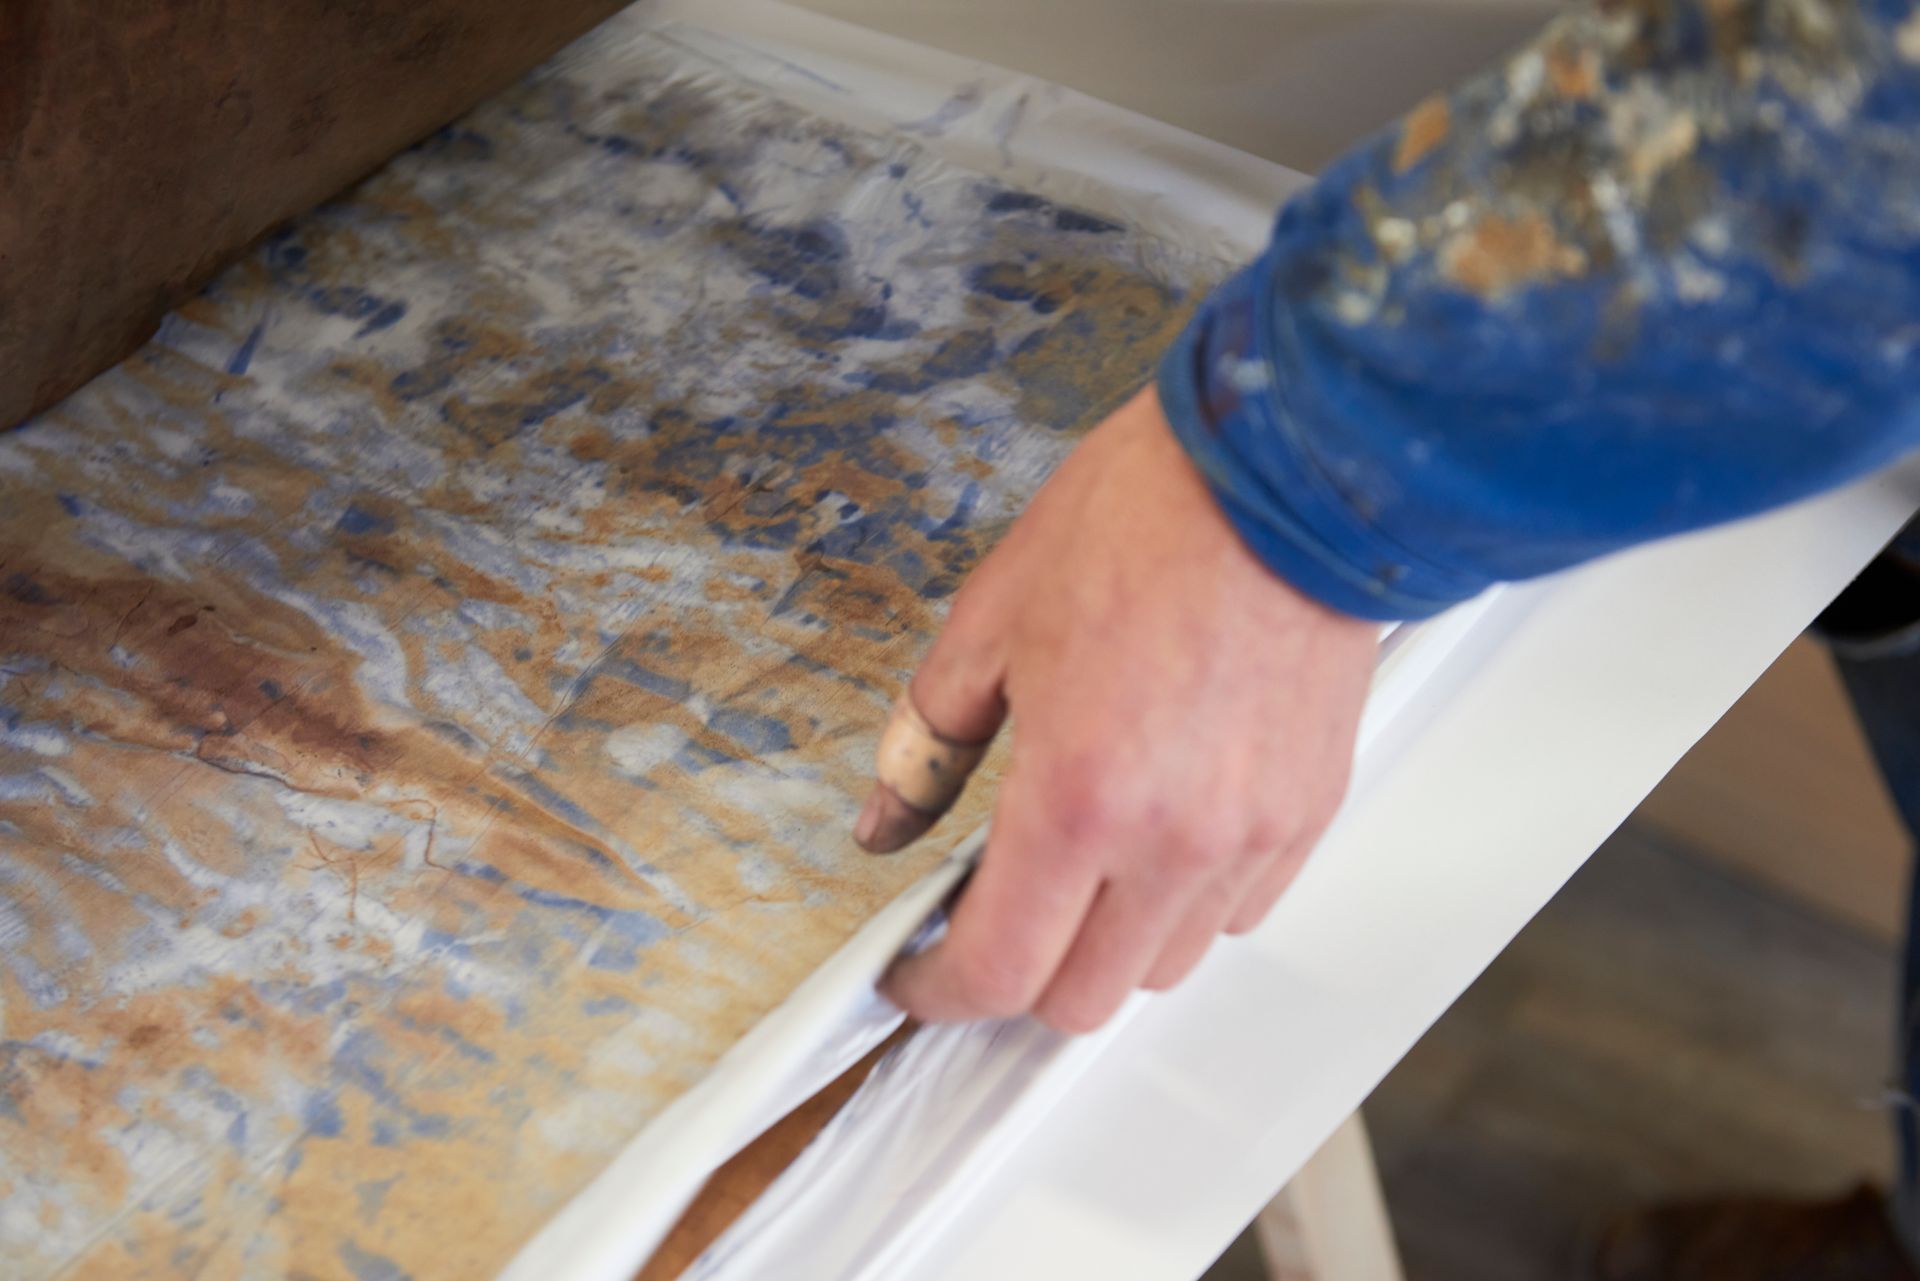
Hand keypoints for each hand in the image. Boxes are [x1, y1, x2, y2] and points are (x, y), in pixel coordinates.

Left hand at [854, 386, 1378, 1031]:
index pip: (999, 968)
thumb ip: (927, 741)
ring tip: (1081, 863)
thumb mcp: (992, 618)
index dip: (939, 992)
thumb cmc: (1144, 519)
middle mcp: (1173, 841)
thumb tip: (885, 820)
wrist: (1283, 467)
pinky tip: (1157, 833)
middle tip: (990, 912)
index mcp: (1077, 795)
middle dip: (1020, 974)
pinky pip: (1237, 913)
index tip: (916, 975)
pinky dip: (1184, 903)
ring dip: (1106, 942)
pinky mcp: (1309, 813)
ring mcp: (1250, 836)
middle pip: (1082, 1000)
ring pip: (1163, 967)